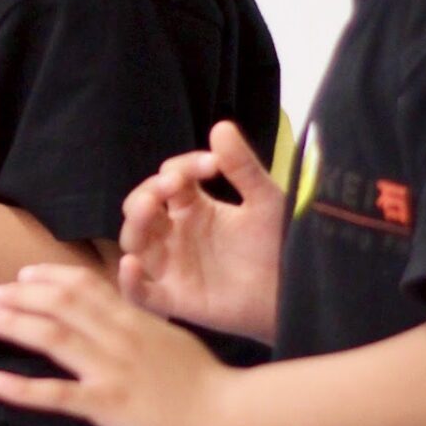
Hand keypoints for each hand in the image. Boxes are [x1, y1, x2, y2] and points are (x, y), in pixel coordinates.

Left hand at [0, 265, 238, 425]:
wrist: (226, 410)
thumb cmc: (201, 377)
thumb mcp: (167, 333)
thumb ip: (137, 317)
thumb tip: (115, 302)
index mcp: (133, 318)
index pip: (83, 284)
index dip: (48, 276)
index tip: (22, 274)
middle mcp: (118, 336)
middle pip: (60, 302)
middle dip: (19, 294)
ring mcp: (111, 369)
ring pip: (54, 336)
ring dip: (14, 323)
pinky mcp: (108, 404)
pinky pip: (59, 394)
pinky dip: (24, 388)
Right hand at [119, 121, 284, 341]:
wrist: (296, 292)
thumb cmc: (279, 246)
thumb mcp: (265, 201)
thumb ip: (243, 167)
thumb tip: (221, 126)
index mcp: (194, 207)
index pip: (170, 178)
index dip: (183, 167)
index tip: (212, 164)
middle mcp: (175, 234)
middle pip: (140, 207)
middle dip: (148, 192)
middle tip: (171, 184)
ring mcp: (172, 266)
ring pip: (134, 242)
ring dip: (135, 224)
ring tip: (150, 210)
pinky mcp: (175, 299)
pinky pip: (140, 293)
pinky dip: (129, 281)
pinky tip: (131, 264)